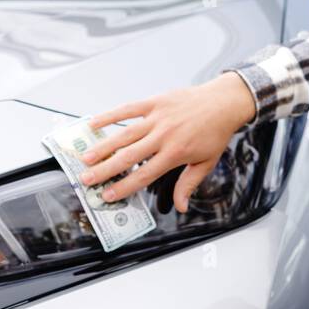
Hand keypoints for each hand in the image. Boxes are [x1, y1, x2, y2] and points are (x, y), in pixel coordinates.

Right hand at [77, 71, 256, 211]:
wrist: (224, 102)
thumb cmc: (215, 133)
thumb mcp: (206, 163)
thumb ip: (189, 184)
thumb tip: (181, 207)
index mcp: (176, 153)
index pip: (144, 175)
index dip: (124, 187)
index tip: (108, 195)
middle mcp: (164, 136)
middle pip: (128, 156)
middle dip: (105, 170)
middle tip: (86, 179)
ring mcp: (157, 118)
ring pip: (124, 134)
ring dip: (103, 147)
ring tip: (85, 158)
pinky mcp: (155, 102)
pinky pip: (128, 109)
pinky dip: (110, 116)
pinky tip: (93, 124)